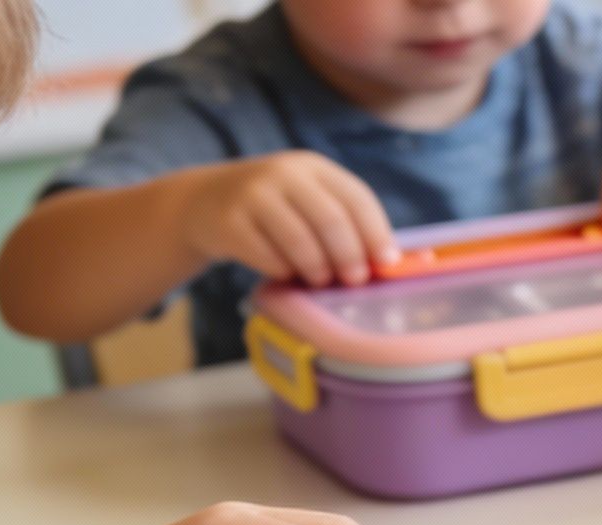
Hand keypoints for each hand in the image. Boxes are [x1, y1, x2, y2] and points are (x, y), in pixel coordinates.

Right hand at [179, 152, 396, 287]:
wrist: (204, 202)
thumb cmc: (275, 210)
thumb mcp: (308, 200)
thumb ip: (346, 221)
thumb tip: (397, 260)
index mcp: (313, 167)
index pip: (357, 197)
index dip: (377, 233)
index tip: (387, 262)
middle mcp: (283, 173)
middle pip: (331, 220)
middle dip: (350, 256)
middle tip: (355, 280)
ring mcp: (253, 194)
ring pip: (300, 241)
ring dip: (318, 269)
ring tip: (320, 280)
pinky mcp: (229, 221)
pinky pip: (268, 257)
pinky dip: (284, 272)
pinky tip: (285, 273)